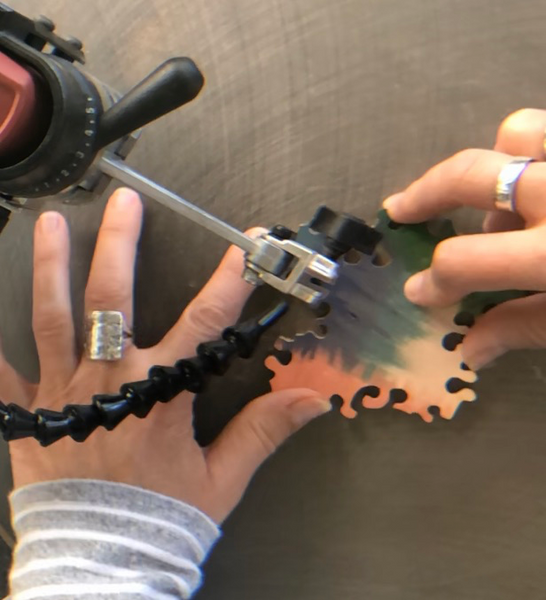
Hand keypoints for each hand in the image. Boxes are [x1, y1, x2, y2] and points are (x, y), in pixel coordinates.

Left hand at [1, 189, 329, 522]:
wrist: (103, 566)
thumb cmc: (162, 520)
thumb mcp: (223, 477)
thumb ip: (265, 430)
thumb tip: (312, 401)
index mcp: (159, 396)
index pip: (203, 323)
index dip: (227, 281)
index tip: (243, 247)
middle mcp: (108, 383)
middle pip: (112, 299)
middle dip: (120, 245)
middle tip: (124, 204)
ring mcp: (63, 396)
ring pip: (54, 318)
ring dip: (53, 268)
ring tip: (50, 225)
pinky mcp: (31, 418)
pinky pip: (4, 374)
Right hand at [383, 108, 545, 370]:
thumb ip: (524, 329)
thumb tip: (471, 349)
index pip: (463, 261)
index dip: (433, 283)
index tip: (419, 292)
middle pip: (469, 176)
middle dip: (425, 194)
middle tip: (402, 210)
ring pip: (515, 133)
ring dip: (491, 166)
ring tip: (494, 206)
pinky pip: (545, 134)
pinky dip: (529, 157)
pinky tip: (535, 195)